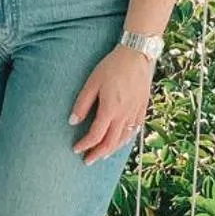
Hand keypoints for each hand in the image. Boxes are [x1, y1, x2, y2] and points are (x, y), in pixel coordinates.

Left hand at [70, 46, 152, 163]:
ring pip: (124, 140)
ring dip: (111, 150)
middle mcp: (124, 115)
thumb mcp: (92, 82)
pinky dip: (125, 140)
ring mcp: (135, 113)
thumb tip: (72, 121)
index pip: (95, 135)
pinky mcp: (142, 109)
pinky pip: (134, 131)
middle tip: (87, 160)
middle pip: (110, 143)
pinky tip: (121, 141)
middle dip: (97, 154)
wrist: (137, 55)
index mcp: (110, 109)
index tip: (76, 149)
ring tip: (102, 154)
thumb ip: (82, 103)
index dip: (84, 145)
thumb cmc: (112, 66)